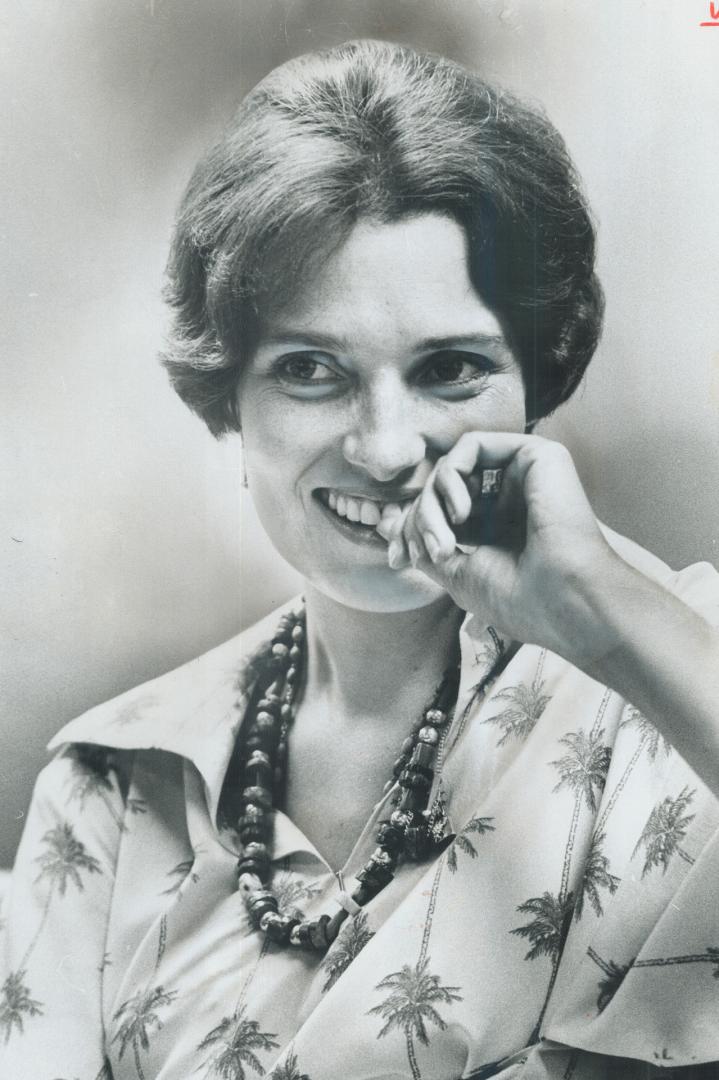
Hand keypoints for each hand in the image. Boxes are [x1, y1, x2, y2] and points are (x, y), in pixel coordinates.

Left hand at [380, 433, 620, 662]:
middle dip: (418, 518)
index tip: (397, 559)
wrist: (567, 601)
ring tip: (444, 540)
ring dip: (432, 501)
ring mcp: (522, 476)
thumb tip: (390, 524)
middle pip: (439, 487)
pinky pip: (472, 443)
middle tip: (426, 551)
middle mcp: (508, 499)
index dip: (409, 528)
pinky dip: (451, 473)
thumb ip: (425, 544)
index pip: (438, 510)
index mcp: (495, 528)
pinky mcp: (536, 455)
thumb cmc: (521, 599)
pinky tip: (460, 511)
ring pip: (451, 466)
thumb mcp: (458, 574)